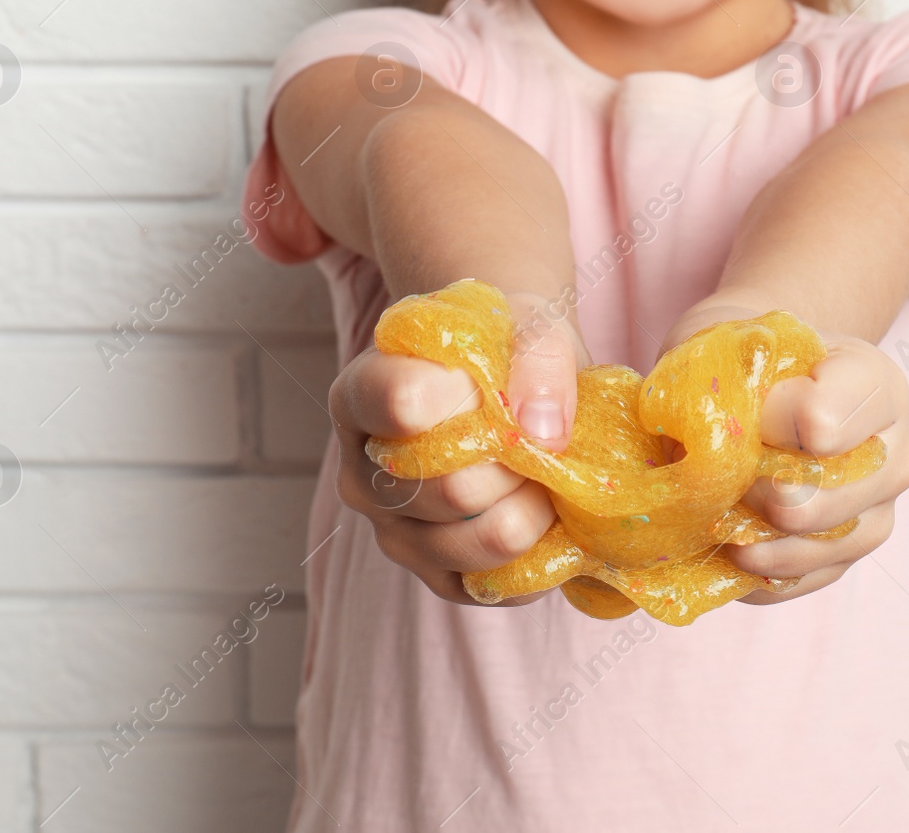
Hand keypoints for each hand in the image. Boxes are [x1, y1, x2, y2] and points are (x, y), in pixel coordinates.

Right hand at [328, 290, 586, 604]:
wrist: (513, 383)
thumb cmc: (507, 347)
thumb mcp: (527, 323)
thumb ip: (538, 361)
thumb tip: (542, 432)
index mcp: (360, 398)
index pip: (398, 404)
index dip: (463, 395)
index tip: (490, 377)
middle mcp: (363, 475)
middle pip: (453, 487)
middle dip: (518, 462)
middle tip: (536, 432)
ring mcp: (395, 534)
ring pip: (481, 539)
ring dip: (536, 505)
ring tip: (543, 470)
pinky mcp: (438, 577)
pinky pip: (501, 585)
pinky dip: (543, 550)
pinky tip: (547, 510)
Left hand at [659, 295, 908, 604]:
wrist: (754, 382)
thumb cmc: (744, 359)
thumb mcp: (731, 341)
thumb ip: (728, 379)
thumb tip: (726, 445)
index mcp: (873, 381)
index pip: (828, 419)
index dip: (773, 426)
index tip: (744, 416)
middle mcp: (894, 448)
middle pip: (834, 494)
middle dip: (768, 495)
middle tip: (726, 483)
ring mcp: (878, 506)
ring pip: (832, 543)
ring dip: (766, 542)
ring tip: (721, 525)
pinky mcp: (849, 552)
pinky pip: (812, 580)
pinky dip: (766, 575)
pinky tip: (732, 556)